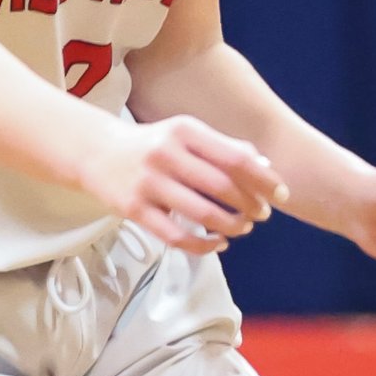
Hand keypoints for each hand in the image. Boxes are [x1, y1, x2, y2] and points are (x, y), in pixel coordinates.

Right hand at [85, 115, 284, 253]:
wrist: (95, 151)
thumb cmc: (152, 145)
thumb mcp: (186, 134)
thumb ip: (223, 148)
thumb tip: (264, 168)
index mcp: (184, 131)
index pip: (235, 158)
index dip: (264, 180)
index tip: (280, 194)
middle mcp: (165, 154)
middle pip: (223, 187)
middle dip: (251, 205)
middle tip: (262, 214)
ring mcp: (147, 183)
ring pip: (203, 214)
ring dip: (231, 226)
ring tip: (241, 227)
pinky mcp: (133, 209)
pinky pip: (176, 236)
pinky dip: (204, 245)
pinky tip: (217, 243)